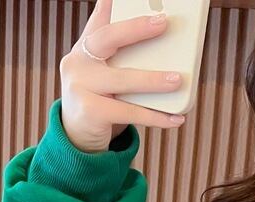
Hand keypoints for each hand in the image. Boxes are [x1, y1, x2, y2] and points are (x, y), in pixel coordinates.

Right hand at [60, 0, 185, 152]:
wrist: (76, 136)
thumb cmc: (98, 98)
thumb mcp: (101, 70)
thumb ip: (114, 47)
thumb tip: (130, 14)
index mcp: (84, 48)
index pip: (101, 21)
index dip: (115, 7)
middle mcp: (78, 62)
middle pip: (108, 38)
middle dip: (136, 29)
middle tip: (163, 22)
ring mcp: (80, 86)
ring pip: (123, 80)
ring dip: (153, 80)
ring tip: (178, 80)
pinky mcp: (90, 111)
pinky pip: (129, 112)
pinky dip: (155, 116)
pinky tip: (176, 118)